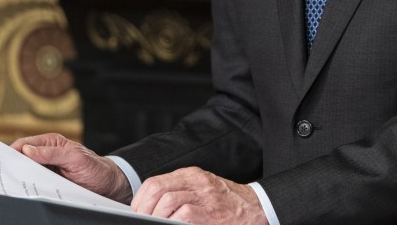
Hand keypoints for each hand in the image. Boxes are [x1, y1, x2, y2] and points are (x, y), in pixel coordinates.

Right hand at [9, 133, 131, 202]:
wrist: (106, 184)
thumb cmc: (94, 166)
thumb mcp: (75, 157)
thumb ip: (53, 153)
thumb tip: (27, 150)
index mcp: (51, 143)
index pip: (24, 144)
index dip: (11, 151)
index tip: (0, 161)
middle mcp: (46, 155)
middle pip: (21, 159)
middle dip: (11, 166)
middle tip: (1, 176)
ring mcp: (46, 170)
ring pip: (25, 173)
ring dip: (18, 179)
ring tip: (9, 186)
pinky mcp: (48, 183)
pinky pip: (33, 185)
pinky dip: (27, 188)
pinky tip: (23, 193)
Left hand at [131, 167, 267, 224]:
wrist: (257, 208)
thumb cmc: (228, 205)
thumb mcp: (203, 191)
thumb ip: (182, 193)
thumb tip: (153, 207)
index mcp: (192, 175)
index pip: (155, 182)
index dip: (141, 199)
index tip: (139, 212)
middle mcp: (196, 181)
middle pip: (157, 188)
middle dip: (143, 208)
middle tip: (143, 220)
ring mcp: (204, 196)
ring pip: (166, 200)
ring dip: (155, 217)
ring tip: (156, 224)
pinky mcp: (209, 212)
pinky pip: (183, 214)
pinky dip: (172, 222)